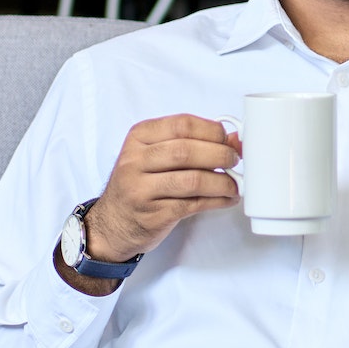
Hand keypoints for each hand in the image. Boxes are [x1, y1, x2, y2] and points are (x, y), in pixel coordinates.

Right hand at [82, 115, 240, 263]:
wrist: (113, 222)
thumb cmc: (141, 183)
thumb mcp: (156, 155)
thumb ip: (192, 143)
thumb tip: (235, 139)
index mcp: (139, 137)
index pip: (182, 124)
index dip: (212, 131)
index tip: (227, 140)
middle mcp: (135, 161)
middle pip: (187, 151)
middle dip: (220, 155)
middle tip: (234, 160)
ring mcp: (141, 189)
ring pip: (192, 180)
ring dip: (221, 182)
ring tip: (233, 184)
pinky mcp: (153, 215)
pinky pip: (192, 205)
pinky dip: (216, 201)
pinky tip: (226, 199)